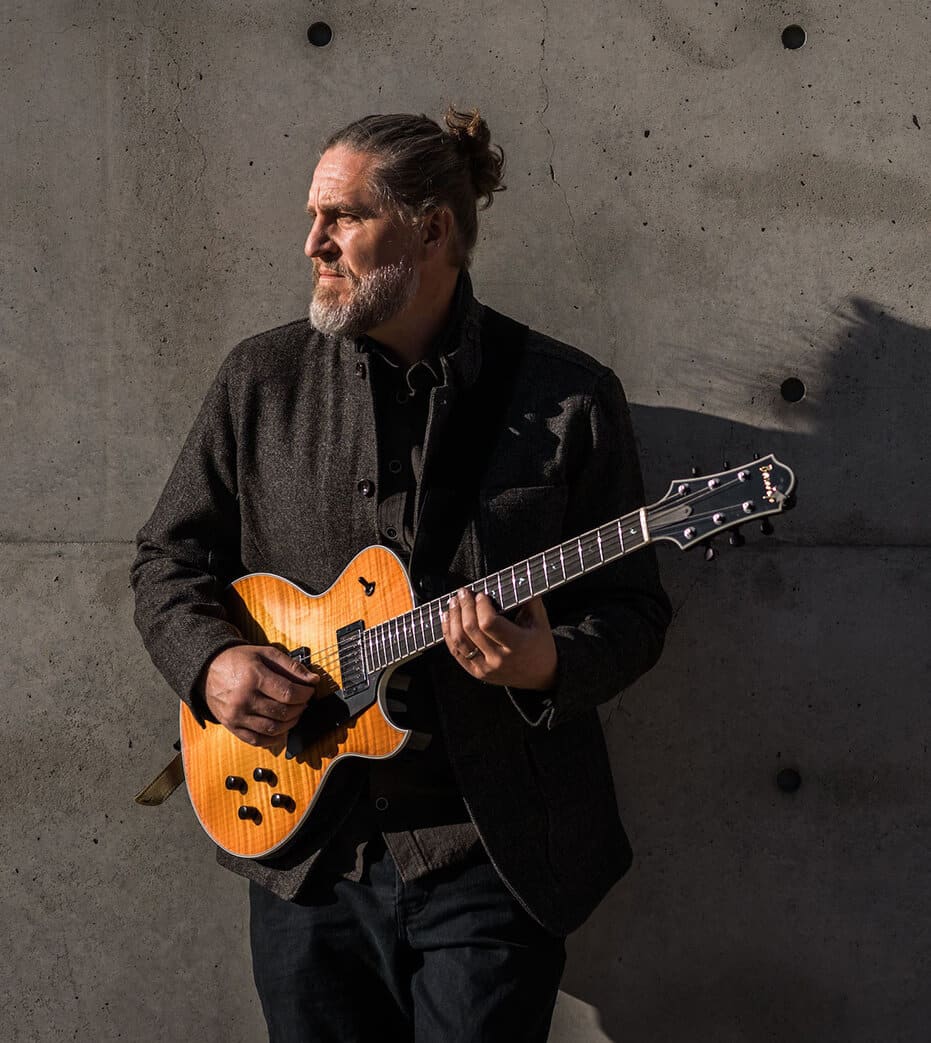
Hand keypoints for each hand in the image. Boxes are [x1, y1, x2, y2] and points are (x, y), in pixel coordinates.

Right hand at [201, 645, 319, 746]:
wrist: (207, 669)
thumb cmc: (239, 660)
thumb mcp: (265, 653)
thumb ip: (291, 666)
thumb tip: (313, 679)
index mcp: (254, 677)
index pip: (289, 693)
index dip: (305, 694)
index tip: (309, 691)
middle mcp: (244, 699)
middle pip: (283, 712)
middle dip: (300, 708)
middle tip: (303, 701)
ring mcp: (236, 715)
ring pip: (273, 728)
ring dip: (290, 723)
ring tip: (294, 713)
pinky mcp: (231, 726)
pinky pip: (257, 740)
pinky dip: (273, 738)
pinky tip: (281, 729)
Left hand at [441, 588, 557, 690]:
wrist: (541, 675)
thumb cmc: (540, 645)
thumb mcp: (541, 622)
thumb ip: (530, 599)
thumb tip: (519, 576)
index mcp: (516, 645)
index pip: (489, 623)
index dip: (481, 606)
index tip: (481, 594)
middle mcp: (499, 659)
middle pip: (471, 630)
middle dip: (464, 606)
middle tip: (463, 593)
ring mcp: (486, 668)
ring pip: (460, 641)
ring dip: (452, 618)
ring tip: (453, 603)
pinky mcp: (477, 673)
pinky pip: (456, 652)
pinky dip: (448, 633)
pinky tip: (447, 619)